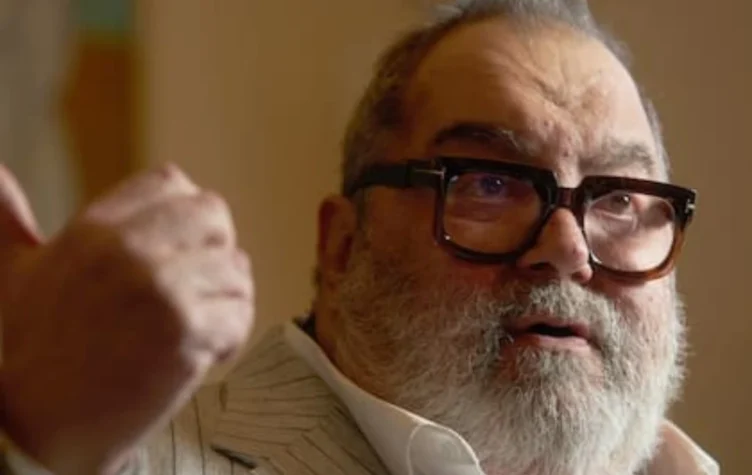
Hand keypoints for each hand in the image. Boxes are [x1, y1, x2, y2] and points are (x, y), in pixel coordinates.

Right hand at [0, 163, 253, 474]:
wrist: (37, 429)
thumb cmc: (31, 350)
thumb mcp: (15, 272)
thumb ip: (9, 220)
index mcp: (94, 228)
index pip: (172, 182)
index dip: (184, 216)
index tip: (176, 251)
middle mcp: (129, 250)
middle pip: (214, 217)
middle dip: (213, 253)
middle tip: (192, 291)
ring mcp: (161, 290)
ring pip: (237, 270)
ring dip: (225, 302)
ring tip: (194, 330)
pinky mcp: (187, 334)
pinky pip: (241, 315)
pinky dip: (230, 339)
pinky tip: (201, 355)